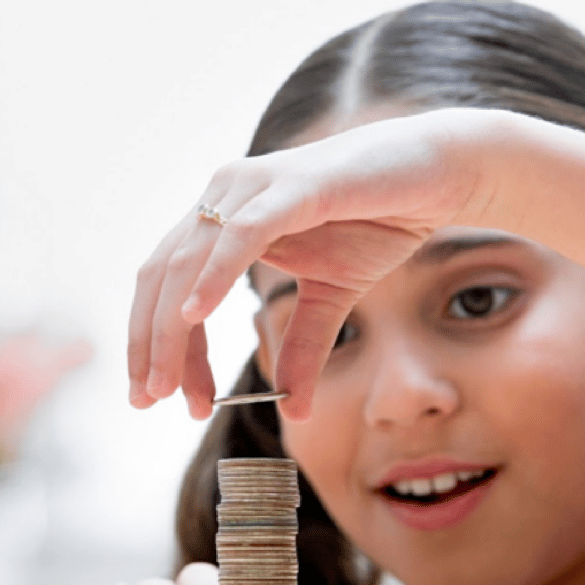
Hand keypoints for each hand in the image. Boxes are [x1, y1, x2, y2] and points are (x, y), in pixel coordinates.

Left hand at [128, 107, 498, 419]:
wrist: (434, 174)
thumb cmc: (378, 221)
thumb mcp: (330, 298)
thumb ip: (302, 347)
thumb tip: (294, 410)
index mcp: (223, 219)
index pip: (168, 287)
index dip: (155, 344)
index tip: (157, 397)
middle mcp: (225, 195)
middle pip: (161, 277)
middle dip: (150, 345)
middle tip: (152, 399)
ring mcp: (253, 185)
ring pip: (188, 260)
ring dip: (172, 327)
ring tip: (169, 383)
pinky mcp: (292, 185)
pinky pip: (241, 233)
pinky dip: (214, 276)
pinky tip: (197, 316)